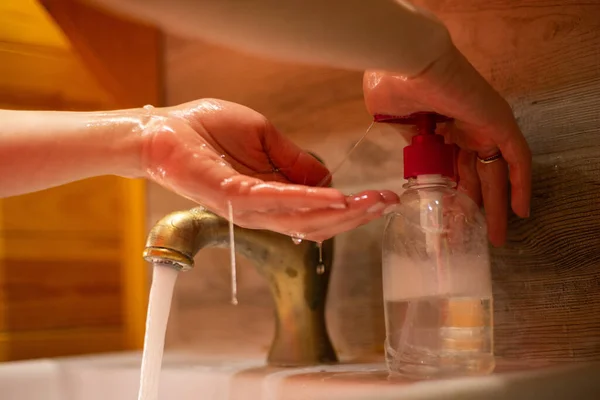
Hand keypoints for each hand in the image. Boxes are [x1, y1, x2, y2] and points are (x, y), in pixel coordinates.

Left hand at [140, 99, 398, 241]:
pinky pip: (276, 200)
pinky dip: (308, 198)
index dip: (353, 206)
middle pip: (318, 222)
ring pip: (303, 218)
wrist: (165, 129)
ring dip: (341, 211)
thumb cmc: (209, 130)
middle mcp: (263, 209)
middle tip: (388, 203)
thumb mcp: (265, 139)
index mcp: (272, 195)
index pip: (319, 210)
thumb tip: (329, 175)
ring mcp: (248, 207)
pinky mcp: (233, 197)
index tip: (383, 196)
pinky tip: (335, 194)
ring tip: (371, 202)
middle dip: (356, 215)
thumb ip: (295, 161)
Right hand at [363, 44, 531, 245]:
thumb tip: (414, 157)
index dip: (451, 197)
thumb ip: (407, 141)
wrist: (406, 63)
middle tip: (475, 237)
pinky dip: (520, 184)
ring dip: (498, 206)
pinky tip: (521, 212)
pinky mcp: (498, 123)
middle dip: (476, 208)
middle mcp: (465, 130)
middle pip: (476, 177)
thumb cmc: (392, 86)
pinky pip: (516, 158)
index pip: (452, 170)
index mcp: (440, 130)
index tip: (446, 222)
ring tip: (496, 238)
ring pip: (496, 173)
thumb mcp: (394, 122)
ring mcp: (483, 126)